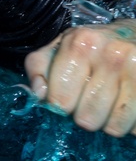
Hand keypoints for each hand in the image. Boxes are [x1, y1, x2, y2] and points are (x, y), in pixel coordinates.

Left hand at [25, 18, 135, 135]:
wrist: (134, 35)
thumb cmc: (92, 45)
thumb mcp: (60, 46)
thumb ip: (39, 66)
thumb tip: (38, 94)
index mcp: (80, 43)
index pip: (59, 99)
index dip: (60, 105)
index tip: (65, 99)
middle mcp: (111, 55)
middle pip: (86, 118)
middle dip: (85, 116)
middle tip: (89, 101)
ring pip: (114, 126)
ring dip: (109, 123)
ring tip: (109, 104)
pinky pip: (135, 128)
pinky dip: (130, 125)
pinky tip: (126, 106)